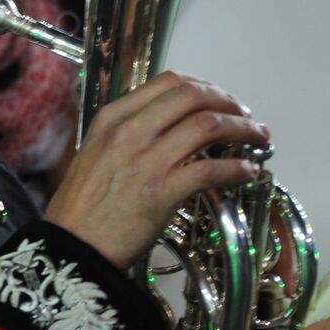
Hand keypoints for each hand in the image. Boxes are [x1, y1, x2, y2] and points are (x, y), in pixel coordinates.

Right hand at [44, 71, 268, 268]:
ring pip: (208, 126)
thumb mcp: (95, 154)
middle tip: (244, 116)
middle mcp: (129, 132)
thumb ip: (127, 135)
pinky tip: (248, 172)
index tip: (219, 99)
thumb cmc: (81, 208)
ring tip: (257, 139)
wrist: (72, 247)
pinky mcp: (161, 192)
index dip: (204, 86)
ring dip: (243, 130)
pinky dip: (237, 168)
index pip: (167, 83)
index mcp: (112, 119)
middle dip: (228, 103)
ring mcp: (146, 161)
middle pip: (193, 97)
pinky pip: (212, 170)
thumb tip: (167, 129)